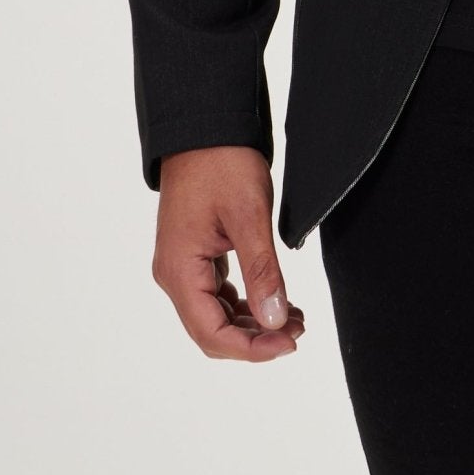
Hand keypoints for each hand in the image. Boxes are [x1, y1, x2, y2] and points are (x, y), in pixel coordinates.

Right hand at [152, 146, 305, 358]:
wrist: (206, 126)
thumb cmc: (222, 162)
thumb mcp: (249, 216)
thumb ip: (262, 272)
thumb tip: (274, 321)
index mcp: (180, 271)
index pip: (211, 334)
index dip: (251, 349)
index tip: (289, 343)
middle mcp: (175, 274)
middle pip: (212, 330)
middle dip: (256, 338)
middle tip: (298, 330)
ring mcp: (184, 265)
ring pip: (217, 314)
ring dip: (254, 322)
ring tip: (294, 318)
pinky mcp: (196, 254)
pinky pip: (219, 292)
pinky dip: (247, 301)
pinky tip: (276, 299)